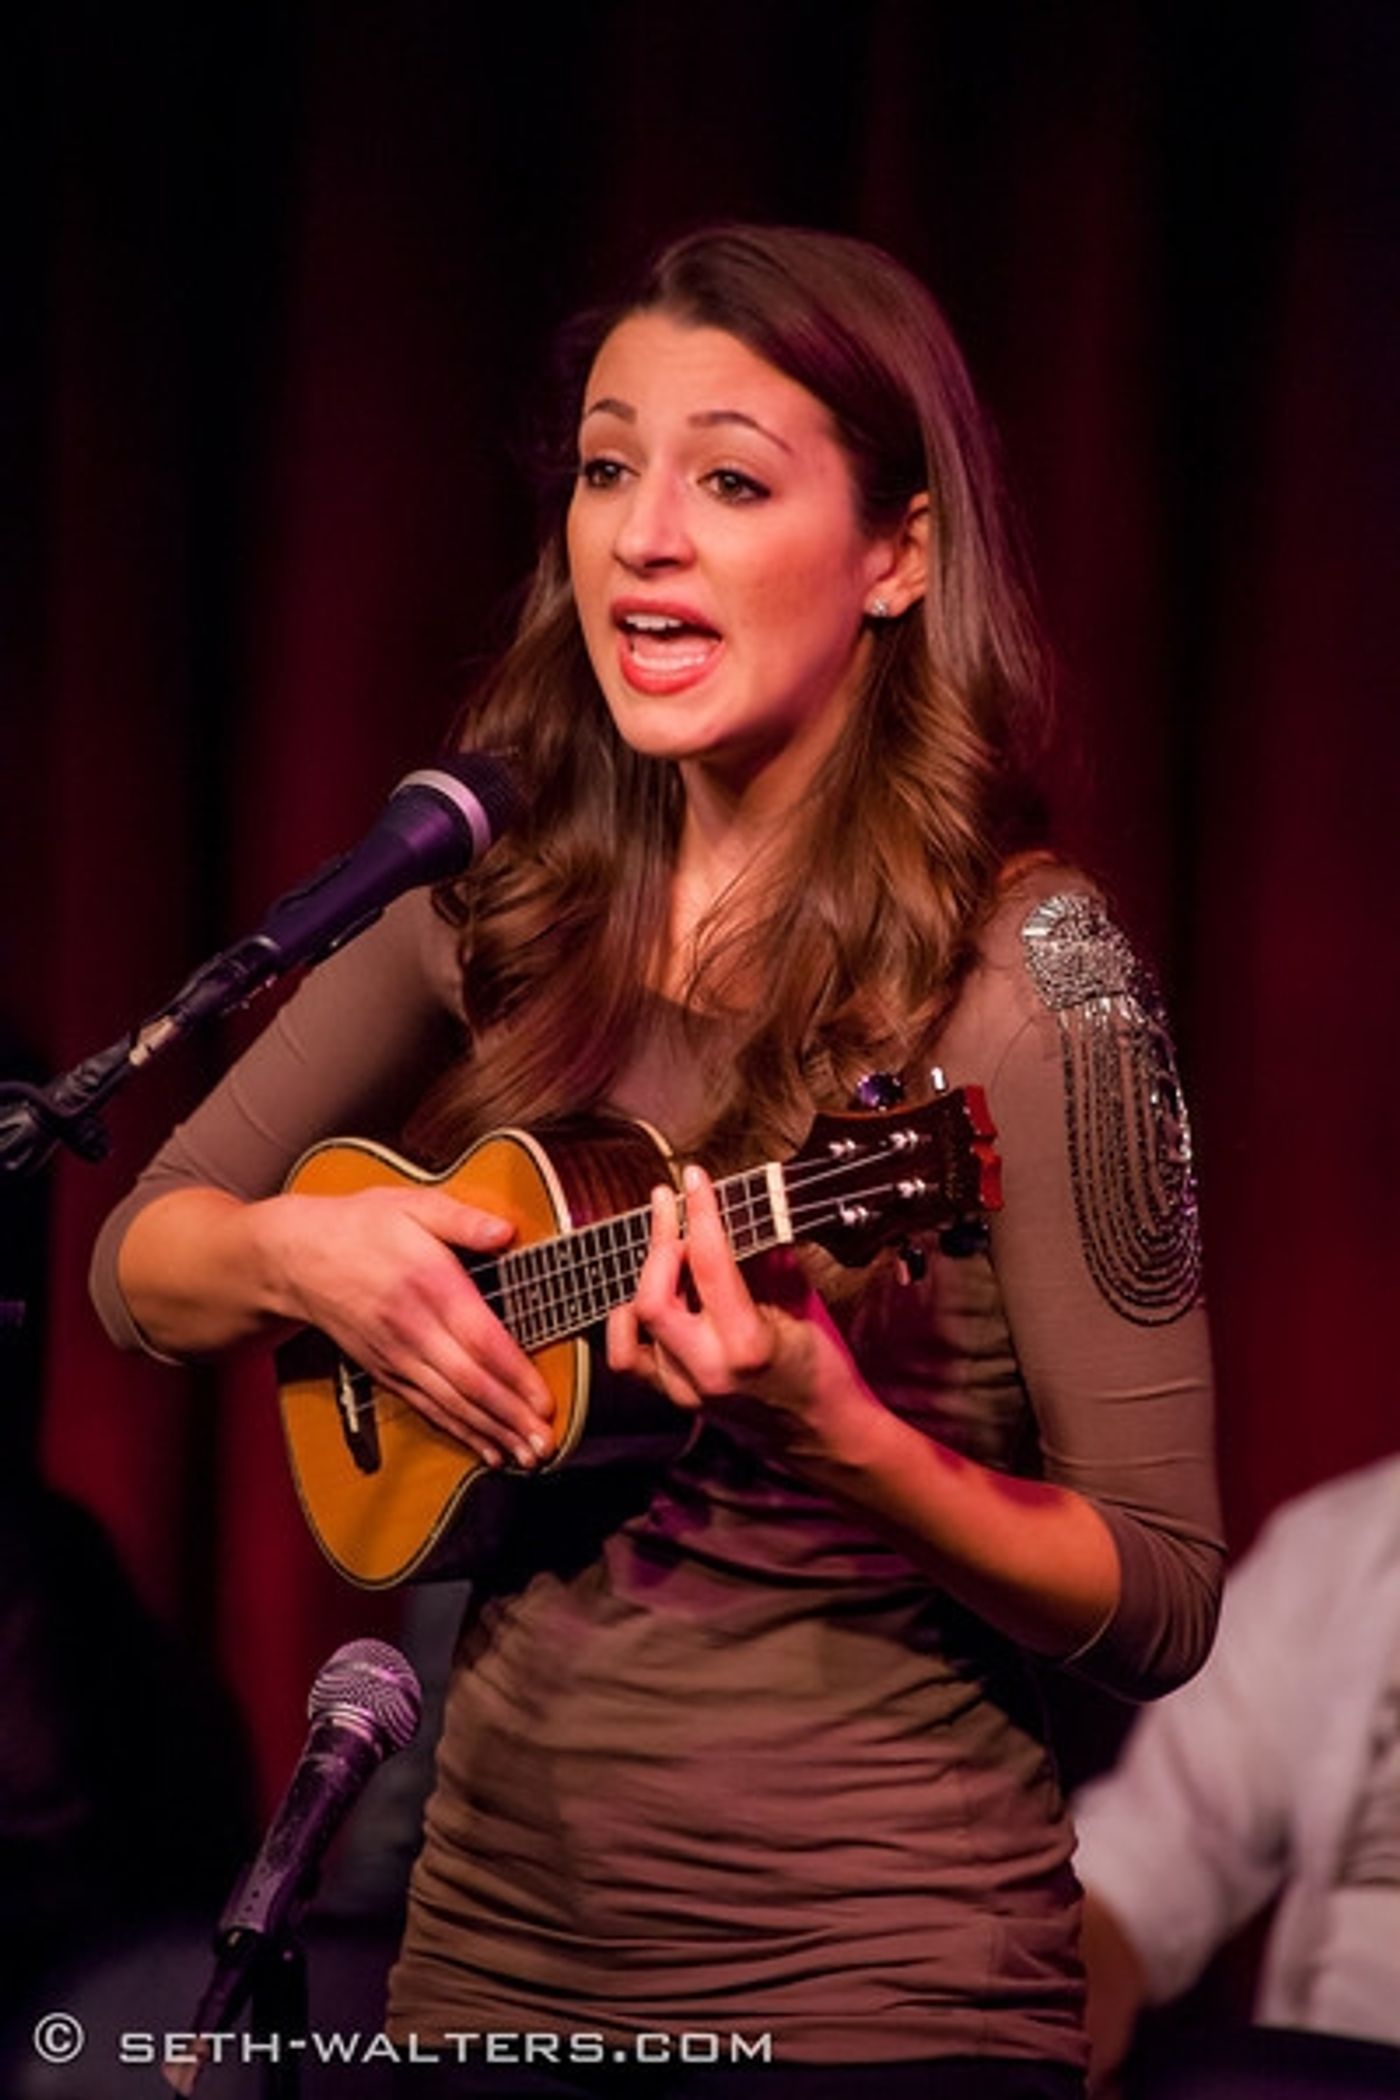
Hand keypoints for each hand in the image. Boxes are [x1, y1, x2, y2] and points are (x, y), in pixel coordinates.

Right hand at [260, 1183, 555, 1468]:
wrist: (297, 1257)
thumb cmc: (362, 1225)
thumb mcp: (411, 1205)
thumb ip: (462, 1219)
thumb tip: (505, 1231)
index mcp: (428, 1283)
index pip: (479, 1338)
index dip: (514, 1375)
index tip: (545, 1401)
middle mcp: (412, 1328)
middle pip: (468, 1382)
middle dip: (511, 1417)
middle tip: (547, 1446)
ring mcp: (396, 1355)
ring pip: (449, 1403)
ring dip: (491, 1433)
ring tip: (528, 1458)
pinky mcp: (384, 1371)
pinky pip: (426, 1407)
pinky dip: (459, 1432)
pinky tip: (487, 1450)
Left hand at [605, 1164, 869, 1462]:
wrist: (822, 1434)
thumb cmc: (821, 1369)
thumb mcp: (801, 1308)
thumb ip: (764, 1266)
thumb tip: (734, 1217)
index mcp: (748, 1344)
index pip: (709, 1264)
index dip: (700, 1212)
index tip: (695, 1178)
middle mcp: (708, 1369)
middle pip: (653, 1295)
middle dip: (659, 1239)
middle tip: (670, 1202)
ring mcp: (685, 1388)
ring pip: (634, 1321)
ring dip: (646, 1271)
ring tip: (664, 1241)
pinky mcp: (675, 1396)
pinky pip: (628, 1355)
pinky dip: (625, 1318)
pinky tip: (640, 1292)